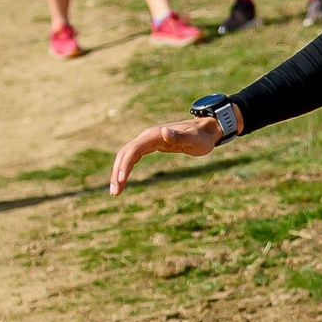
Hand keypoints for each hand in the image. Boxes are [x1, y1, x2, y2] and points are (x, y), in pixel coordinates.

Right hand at [111, 113, 228, 194]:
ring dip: (118, 172)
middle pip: (125, 153)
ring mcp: (148, 141)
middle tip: (115, 192)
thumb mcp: (194, 139)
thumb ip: (180, 136)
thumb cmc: (202, 136)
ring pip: (127, 156)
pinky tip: (123, 180)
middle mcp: (147, 136)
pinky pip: (133, 157)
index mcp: (155, 135)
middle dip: (117, 172)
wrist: (206, 129)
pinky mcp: (150, 146)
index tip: (121, 179)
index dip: (126, 164)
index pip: (134, 149)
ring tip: (115, 191)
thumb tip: (164, 132)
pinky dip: (126, 168)